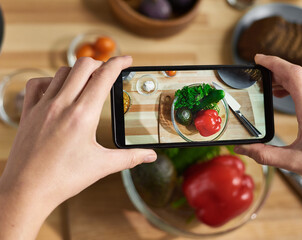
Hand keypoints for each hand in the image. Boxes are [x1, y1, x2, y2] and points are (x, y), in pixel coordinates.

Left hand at [0, 56, 156, 238]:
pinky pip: (37, 84)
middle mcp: (62, 105)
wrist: (26, 191)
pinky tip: (57, 89)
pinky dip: (50, 80)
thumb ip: (130, 158)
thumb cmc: (63, 179)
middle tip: (109, 72)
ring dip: (78, 71)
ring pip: (61, 72)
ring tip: (87, 81)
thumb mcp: (102, 166)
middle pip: (83, 65)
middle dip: (100, 63)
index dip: (118, 63)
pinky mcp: (28, 112)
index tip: (127, 59)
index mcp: (83, 115)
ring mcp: (42, 106)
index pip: (104, 77)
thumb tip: (150, 156)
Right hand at [235, 54, 301, 202]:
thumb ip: (264, 155)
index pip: (294, 76)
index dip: (275, 63)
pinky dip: (293, 86)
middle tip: (257, 70)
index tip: (258, 59)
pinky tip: (284, 94)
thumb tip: (242, 148)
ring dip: (284, 77)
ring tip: (267, 84)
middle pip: (297, 74)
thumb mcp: (294, 163)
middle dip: (275, 68)